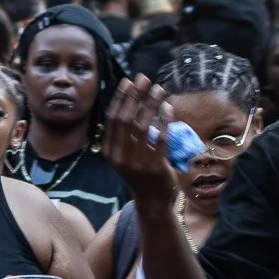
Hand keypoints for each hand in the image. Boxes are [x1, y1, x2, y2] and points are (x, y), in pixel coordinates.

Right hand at [104, 76, 181, 207]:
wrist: (151, 199)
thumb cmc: (139, 172)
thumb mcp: (124, 155)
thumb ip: (125, 134)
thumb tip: (131, 101)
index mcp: (110, 152)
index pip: (113, 119)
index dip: (121, 99)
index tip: (129, 82)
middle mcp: (120, 157)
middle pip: (126, 119)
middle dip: (135, 96)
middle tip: (144, 79)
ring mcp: (137, 163)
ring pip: (144, 126)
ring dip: (151, 104)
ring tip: (159, 89)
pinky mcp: (155, 167)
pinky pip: (161, 138)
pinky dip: (164, 120)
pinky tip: (168, 107)